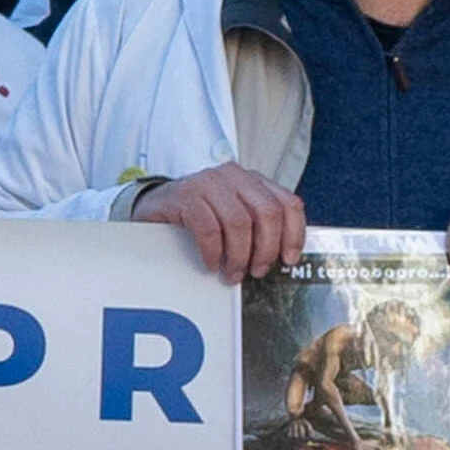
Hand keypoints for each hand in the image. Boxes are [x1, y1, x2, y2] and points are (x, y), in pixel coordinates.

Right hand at [129, 163, 304, 282]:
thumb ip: (257, 226)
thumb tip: (280, 256)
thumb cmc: (199, 215)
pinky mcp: (186, 196)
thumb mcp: (234, 216)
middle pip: (267, 213)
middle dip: (266, 249)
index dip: (293, 234)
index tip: (288, 259)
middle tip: (256, 271)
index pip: (288, 203)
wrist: (156, 206)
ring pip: (240, 222)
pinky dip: (213, 252)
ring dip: (239, 255)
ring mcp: (209, 183)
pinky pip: (209, 228)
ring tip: (232, 272)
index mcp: (252, 181)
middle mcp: (234, 176)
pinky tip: (210, 263)